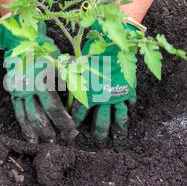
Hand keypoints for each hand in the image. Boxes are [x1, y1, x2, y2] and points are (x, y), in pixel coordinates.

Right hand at [0, 16, 77, 143]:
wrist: (21, 39)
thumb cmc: (45, 50)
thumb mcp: (60, 62)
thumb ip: (69, 81)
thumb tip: (81, 101)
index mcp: (42, 80)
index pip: (54, 108)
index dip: (63, 122)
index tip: (72, 130)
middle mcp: (28, 88)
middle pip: (40, 116)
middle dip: (51, 131)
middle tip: (60, 140)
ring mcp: (18, 91)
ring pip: (26, 117)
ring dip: (36, 132)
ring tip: (43, 142)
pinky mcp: (12, 93)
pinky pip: (18, 112)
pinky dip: (23, 126)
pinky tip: (29, 136)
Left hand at [71, 21, 140, 147]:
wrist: (116, 41)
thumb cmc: (92, 51)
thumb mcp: (77, 63)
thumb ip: (69, 77)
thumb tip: (57, 85)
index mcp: (88, 91)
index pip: (80, 112)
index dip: (76, 121)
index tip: (73, 129)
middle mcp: (103, 97)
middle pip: (101, 122)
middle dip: (99, 134)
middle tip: (99, 144)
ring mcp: (118, 94)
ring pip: (119, 118)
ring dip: (117, 130)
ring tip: (117, 140)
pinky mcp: (130, 89)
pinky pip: (130, 104)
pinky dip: (129, 112)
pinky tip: (127, 119)